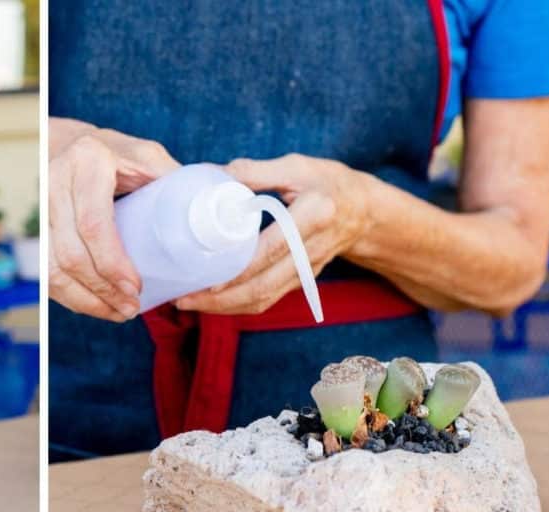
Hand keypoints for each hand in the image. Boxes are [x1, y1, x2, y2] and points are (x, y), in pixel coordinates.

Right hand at [49, 118, 179, 321]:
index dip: (112, 264)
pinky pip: (45, 272)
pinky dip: (69, 296)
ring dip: (84, 300)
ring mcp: (37, 207)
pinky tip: (93, 305)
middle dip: (101, 292)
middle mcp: (54, 183)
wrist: (68, 145)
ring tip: (116, 313)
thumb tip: (235, 193)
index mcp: (88, 162)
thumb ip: (182, 176)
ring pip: (51, 269)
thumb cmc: (117, 155)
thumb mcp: (147, 156)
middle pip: (70, 254)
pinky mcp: (32, 228)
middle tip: (131, 309)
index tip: (136, 289)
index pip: (94, 225)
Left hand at [176, 154, 371, 313]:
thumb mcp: (297, 167)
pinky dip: (239, 305)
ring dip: (226, 307)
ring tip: (190, 302)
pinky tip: (213, 301)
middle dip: (221, 299)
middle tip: (183, 299)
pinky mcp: (302, 280)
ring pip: (264, 298)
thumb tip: (216, 175)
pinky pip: (269, 299)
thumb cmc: (328, 182)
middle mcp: (312, 248)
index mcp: (314, 215)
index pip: (271, 249)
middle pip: (264, 285)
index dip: (238, 269)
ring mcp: (307, 270)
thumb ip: (257, 171)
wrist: (365, 210)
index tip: (207, 278)